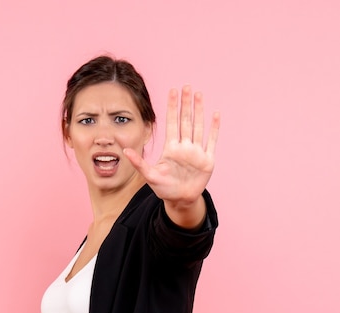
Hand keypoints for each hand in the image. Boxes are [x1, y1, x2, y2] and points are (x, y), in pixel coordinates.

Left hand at [123, 86, 219, 204]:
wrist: (180, 200)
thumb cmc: (164, 188)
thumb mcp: (150, 175)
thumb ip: (139, 163)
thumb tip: (124, 151)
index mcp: (171, 148)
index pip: (171, 122)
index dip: (172, 107)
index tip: (172, 91)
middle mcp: (184, 146)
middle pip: (185, 120)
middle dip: (185, 104)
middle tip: (186, 86)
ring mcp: (196, 152)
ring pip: (198, 126)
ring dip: (199, 111)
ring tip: (199, 94)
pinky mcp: (207, 160)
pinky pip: (211, 141)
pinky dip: (214, 128)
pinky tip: (215, 115)